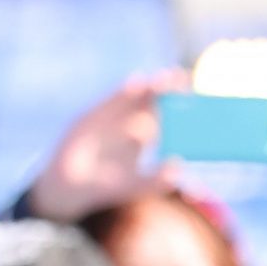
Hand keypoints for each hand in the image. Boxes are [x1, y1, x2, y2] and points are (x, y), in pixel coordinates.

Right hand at [24, 72, 182, 223]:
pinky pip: (111, 102)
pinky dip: (125, 92)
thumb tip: (178, 168)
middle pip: (152, 102)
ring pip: (134, 98)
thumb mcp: (134, 186)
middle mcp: (128, 123)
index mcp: (144, 137)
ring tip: (167, 77)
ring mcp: (110, 119)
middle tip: (184, 77)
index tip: (196, 96)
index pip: (166, 117)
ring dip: (150, 87)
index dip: (179, 107)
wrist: (70, 187)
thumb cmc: (107, 188)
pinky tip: (138, 82)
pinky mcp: (91, 118)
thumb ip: (155, 180)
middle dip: (167, 89)